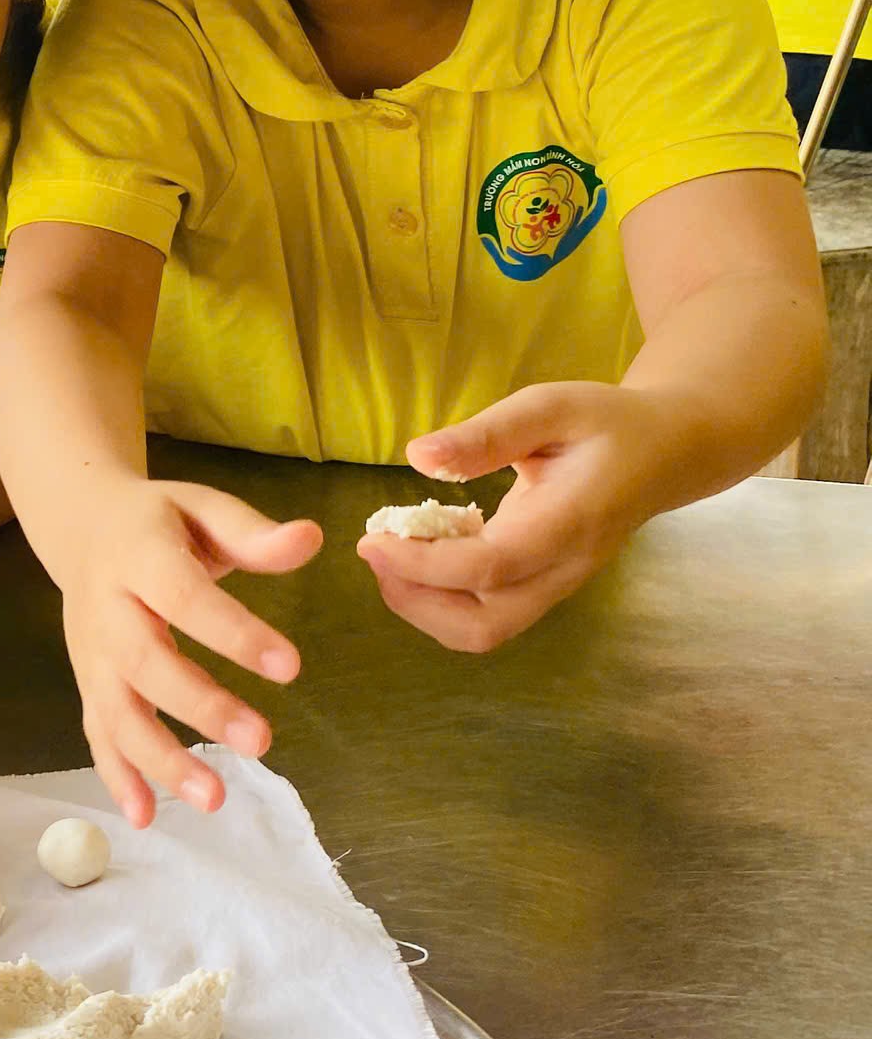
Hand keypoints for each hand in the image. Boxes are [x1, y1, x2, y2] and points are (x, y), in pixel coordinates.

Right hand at [54, 480, 317, 828]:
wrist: (81, 526)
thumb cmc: (159, 521)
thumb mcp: (202, 508)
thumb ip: (252, 533)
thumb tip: (311, 539)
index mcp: (137, 557)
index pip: (184, 598)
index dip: (234, 633)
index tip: (292, 666)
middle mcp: (105, 610)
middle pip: (146, 664)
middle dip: (200, 706)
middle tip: (263, 742)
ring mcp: (91, 653)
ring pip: (117, 712)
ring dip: (159, 759)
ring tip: (213, 799)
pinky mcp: (88, 683)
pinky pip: (98, 734)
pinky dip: (117, 776)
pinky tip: (146, 817)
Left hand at [364, 383, 660, 652]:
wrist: (666, 453)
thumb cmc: (607, 424)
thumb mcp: (551, 407)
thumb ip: (488, 433)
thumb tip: (419, 456)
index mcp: (570, 523)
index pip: (490, 568)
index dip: (423, 564)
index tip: (371, 539)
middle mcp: (563, 568)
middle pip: (484, 626)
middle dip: (415, 600)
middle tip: (376, 549)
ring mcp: (555, 586)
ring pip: (482, 631)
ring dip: (423, 605)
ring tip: (391, 552)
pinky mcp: (541, 587)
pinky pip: (486, 615)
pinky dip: (441, 597)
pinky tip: (422, 550)